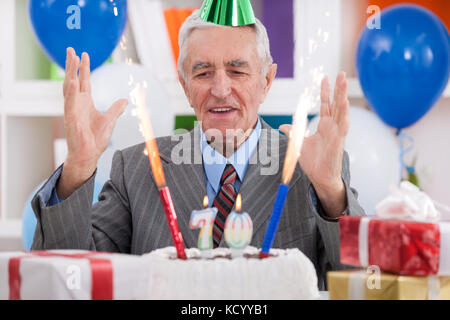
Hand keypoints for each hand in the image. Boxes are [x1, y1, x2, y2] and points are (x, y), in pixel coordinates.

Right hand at [57, 47, 127, 198]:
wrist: (89, 154)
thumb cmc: (96, 139)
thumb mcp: (110, 120)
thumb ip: (116, 109)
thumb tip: (125, 99)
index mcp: (86, 103)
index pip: (84, 81)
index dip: (84, 68)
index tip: (83, 55)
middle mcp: (77, 103)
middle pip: (74, 79)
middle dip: (73, 64)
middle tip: (71, 49)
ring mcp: (72, 109)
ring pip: (69, 87)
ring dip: (70, 72)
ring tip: (71, 58)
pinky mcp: (70, 117)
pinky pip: (69, 102)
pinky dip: (71, 91)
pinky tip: (72, 80)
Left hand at [279, 72, 349, 216]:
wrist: (321, 178)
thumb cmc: (314, 162)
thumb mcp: (299, 144)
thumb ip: (293, 133)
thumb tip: (283, 126)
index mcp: (325, 126)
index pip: (326, 105)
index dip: (326, 92)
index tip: (325, 78)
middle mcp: (333, 127)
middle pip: (336, 103)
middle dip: (338, 88)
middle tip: (340, 73)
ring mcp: (337, 133)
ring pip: (342, 110)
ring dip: (343, 95)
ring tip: (343, 81)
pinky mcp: (339, 140)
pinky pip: (343, 124)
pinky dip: (344, 113)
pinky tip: (345, 102)